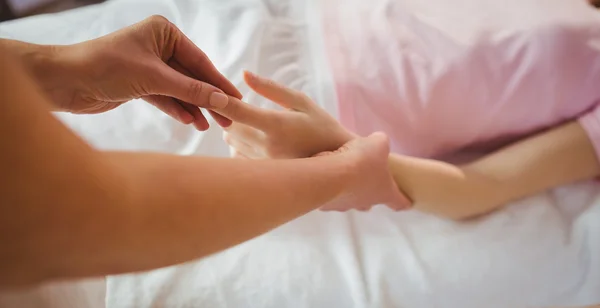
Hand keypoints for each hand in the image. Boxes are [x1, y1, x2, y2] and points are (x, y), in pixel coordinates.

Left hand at [33, 16, 240, 129]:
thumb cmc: (106, 66)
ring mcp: (148, 67)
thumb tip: (222, 100)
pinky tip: (191, 122)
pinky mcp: (139, 84)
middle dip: (208, 99)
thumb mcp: (154, 78)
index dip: (219, 83)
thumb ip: (190, 90)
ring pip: (179, 90)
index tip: (237, 100)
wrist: (65, 81)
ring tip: (210, 126)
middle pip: (191, 77)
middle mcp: (158, 47)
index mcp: (164, 33)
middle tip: (228, 119)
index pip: (199, 61)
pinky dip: (177, 109)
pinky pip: (165, 98)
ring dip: (194, 108)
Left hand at [212, 72, 410, 210]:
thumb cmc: (321, 127)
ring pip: (231, 141)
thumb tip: (246, 75)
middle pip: (228, 126)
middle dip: (228, 114)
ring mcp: (264, 162)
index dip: (220, 100)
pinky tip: (253, 141)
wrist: (337, 164)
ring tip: (248, 124)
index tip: (210, 93)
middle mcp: (267, 146)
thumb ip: (272, 89)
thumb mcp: (302, 103)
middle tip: (236, 104)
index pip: (238, 111)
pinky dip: (238, 146)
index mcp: (276, 125)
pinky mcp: (263, 173)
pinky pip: (237, 157)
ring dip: (233, 130)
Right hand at [320, 133, 411, 210]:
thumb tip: (377, 143)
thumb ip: (381, 143)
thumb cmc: (362, 161)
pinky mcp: (327, 204)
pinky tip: (328, 174)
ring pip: (350, 199)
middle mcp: (366, 203)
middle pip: (371, 202)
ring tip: (343, 174)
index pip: (399, 202)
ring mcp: (346, 205)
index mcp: (385, 192)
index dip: (404, 201)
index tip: (408, 203)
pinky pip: (331, 195)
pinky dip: (331, 187)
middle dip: (370, 192)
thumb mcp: (378, 143)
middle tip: (368, 180)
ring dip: (349, 189)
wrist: (331, 173)